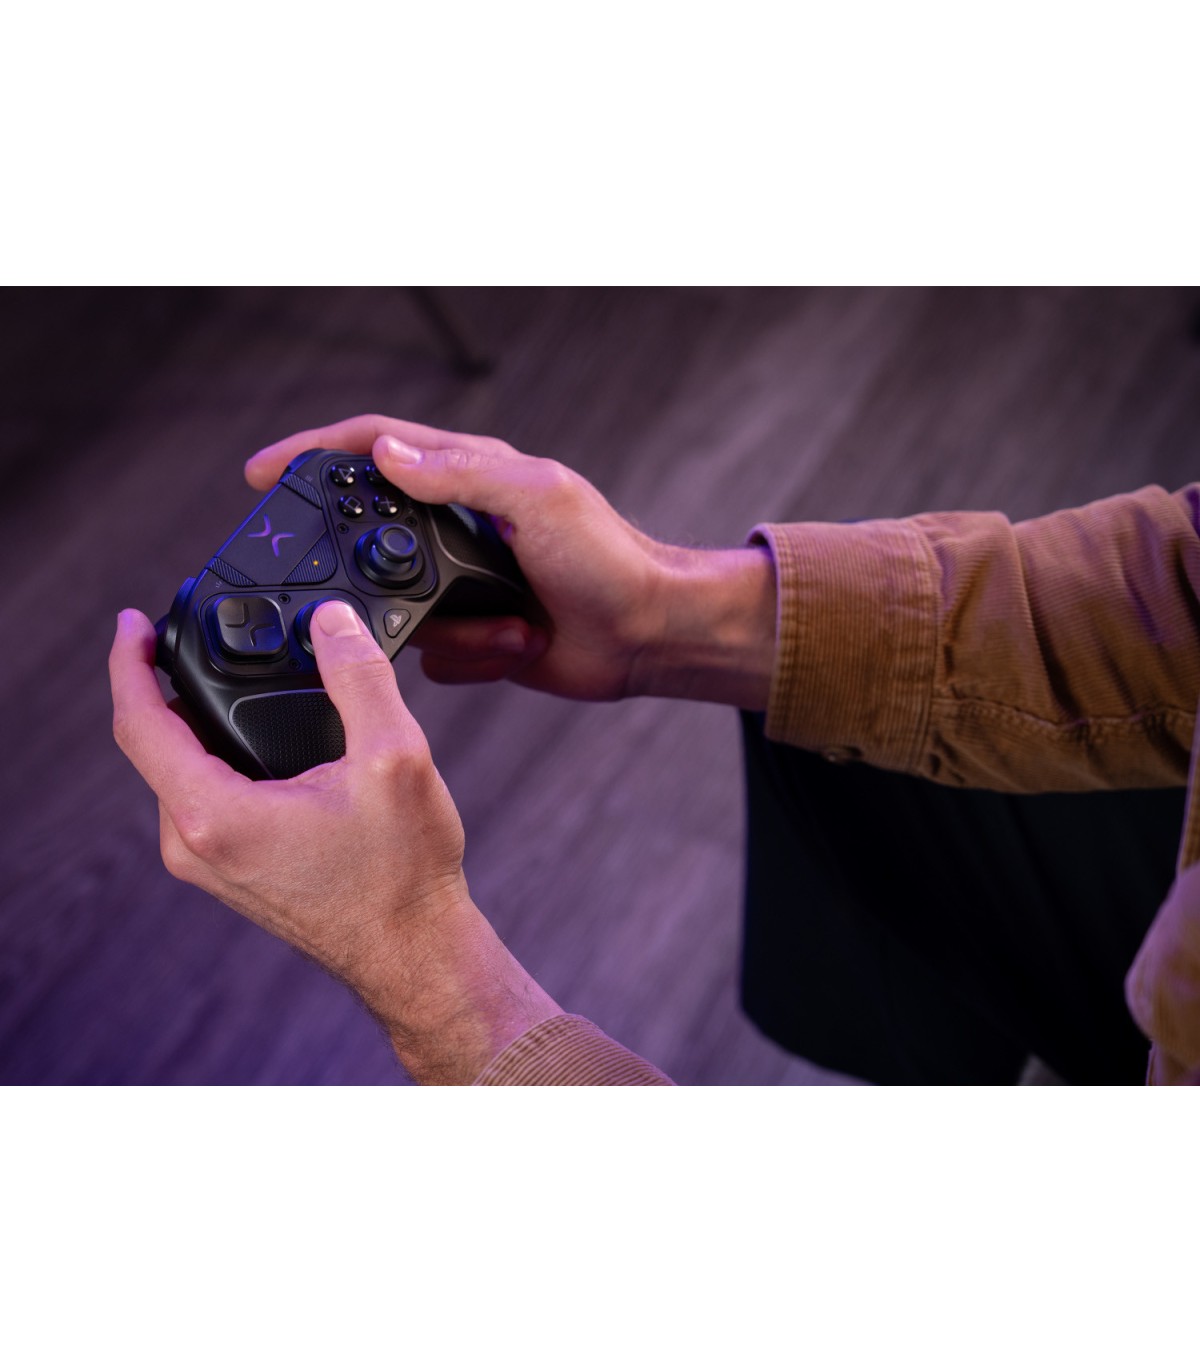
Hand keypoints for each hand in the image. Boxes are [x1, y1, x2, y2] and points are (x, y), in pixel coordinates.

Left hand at [109, 601, 560, 1083]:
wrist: (413, 954)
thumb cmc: (402, 876)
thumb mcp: (395, 759)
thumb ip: (360, 678)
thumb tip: (332, 621)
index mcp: (214, 815)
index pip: (139, 723)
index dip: (128, 662)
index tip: (133, 623)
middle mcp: (194, 844)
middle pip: (157, 744)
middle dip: (170, 685)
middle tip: (197, 637)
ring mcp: (209, 863)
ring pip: (181, 773)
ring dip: (199, 724)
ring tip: (237, 683)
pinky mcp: (230, 871)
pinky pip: (202, 799)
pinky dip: (218, 759)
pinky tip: (260, 740)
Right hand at [246, 415, 776, 708]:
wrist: (646, 636)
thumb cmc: (609, 557)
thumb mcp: (538, 496)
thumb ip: (461, 474)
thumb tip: (388, 455)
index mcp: (471, 476)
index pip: (374, 448)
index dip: (313, 452)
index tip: (262, 473)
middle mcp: (458, 526)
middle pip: (370, 535)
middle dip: (365, 569)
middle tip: (356, 592)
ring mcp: (461, 584)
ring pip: (397, 608)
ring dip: (450, 627)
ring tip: (510, 623)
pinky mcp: (470, 634)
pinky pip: (430, 654)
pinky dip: (469, 656)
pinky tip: (515, 646)